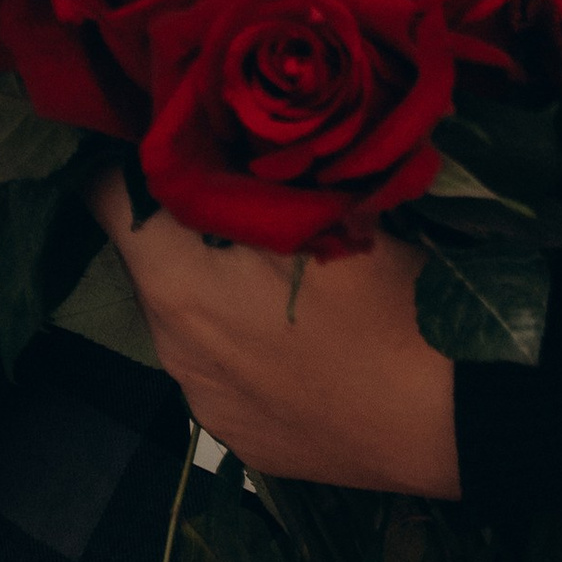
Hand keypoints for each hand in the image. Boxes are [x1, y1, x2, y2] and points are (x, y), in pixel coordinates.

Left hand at [86, 170, 458, 494]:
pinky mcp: (240, 438)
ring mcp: (204, 403)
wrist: (453, 418)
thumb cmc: (393, 299)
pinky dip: (242, 341)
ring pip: (187, 317)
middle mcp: (173, 349)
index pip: (107, 199)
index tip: (177, 134)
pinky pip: (220, 369)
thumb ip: (266, 167)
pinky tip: (299, 334)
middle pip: (151, 260)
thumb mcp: (334, 204)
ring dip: (214, 283)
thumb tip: (235, 122)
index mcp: (181, 284)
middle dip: (184, 220)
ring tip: (277, 264)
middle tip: (244, 189)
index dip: (136, 159)